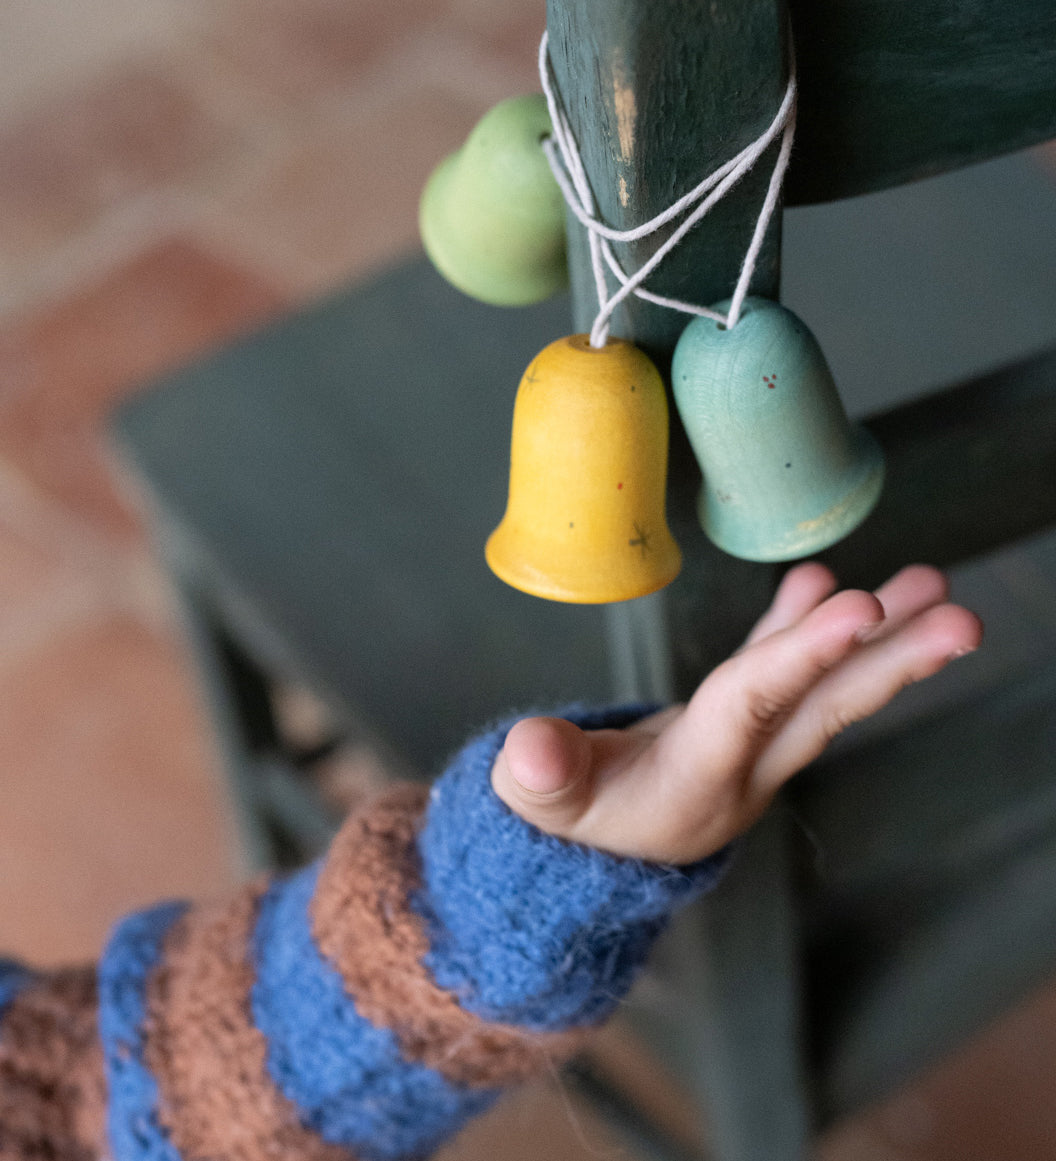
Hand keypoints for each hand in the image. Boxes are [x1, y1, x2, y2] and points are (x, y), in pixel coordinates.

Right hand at [491, 563, 981, 863]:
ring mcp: (746, 745)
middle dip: (893, 662)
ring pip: (820, 685)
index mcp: (696, 781)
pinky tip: (828, 582)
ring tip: (933, 584)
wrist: (589, 854)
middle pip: (825, 707)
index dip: (802, 657)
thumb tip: (531, 749)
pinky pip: (779, 670)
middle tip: (961, 617)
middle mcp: (741, 765)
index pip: (755, 708)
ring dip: (878, 638)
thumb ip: (539, 779)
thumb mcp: (538, 810)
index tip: (862, 611)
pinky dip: (804, 628)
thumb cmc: (562, 830)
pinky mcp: (733, 725)